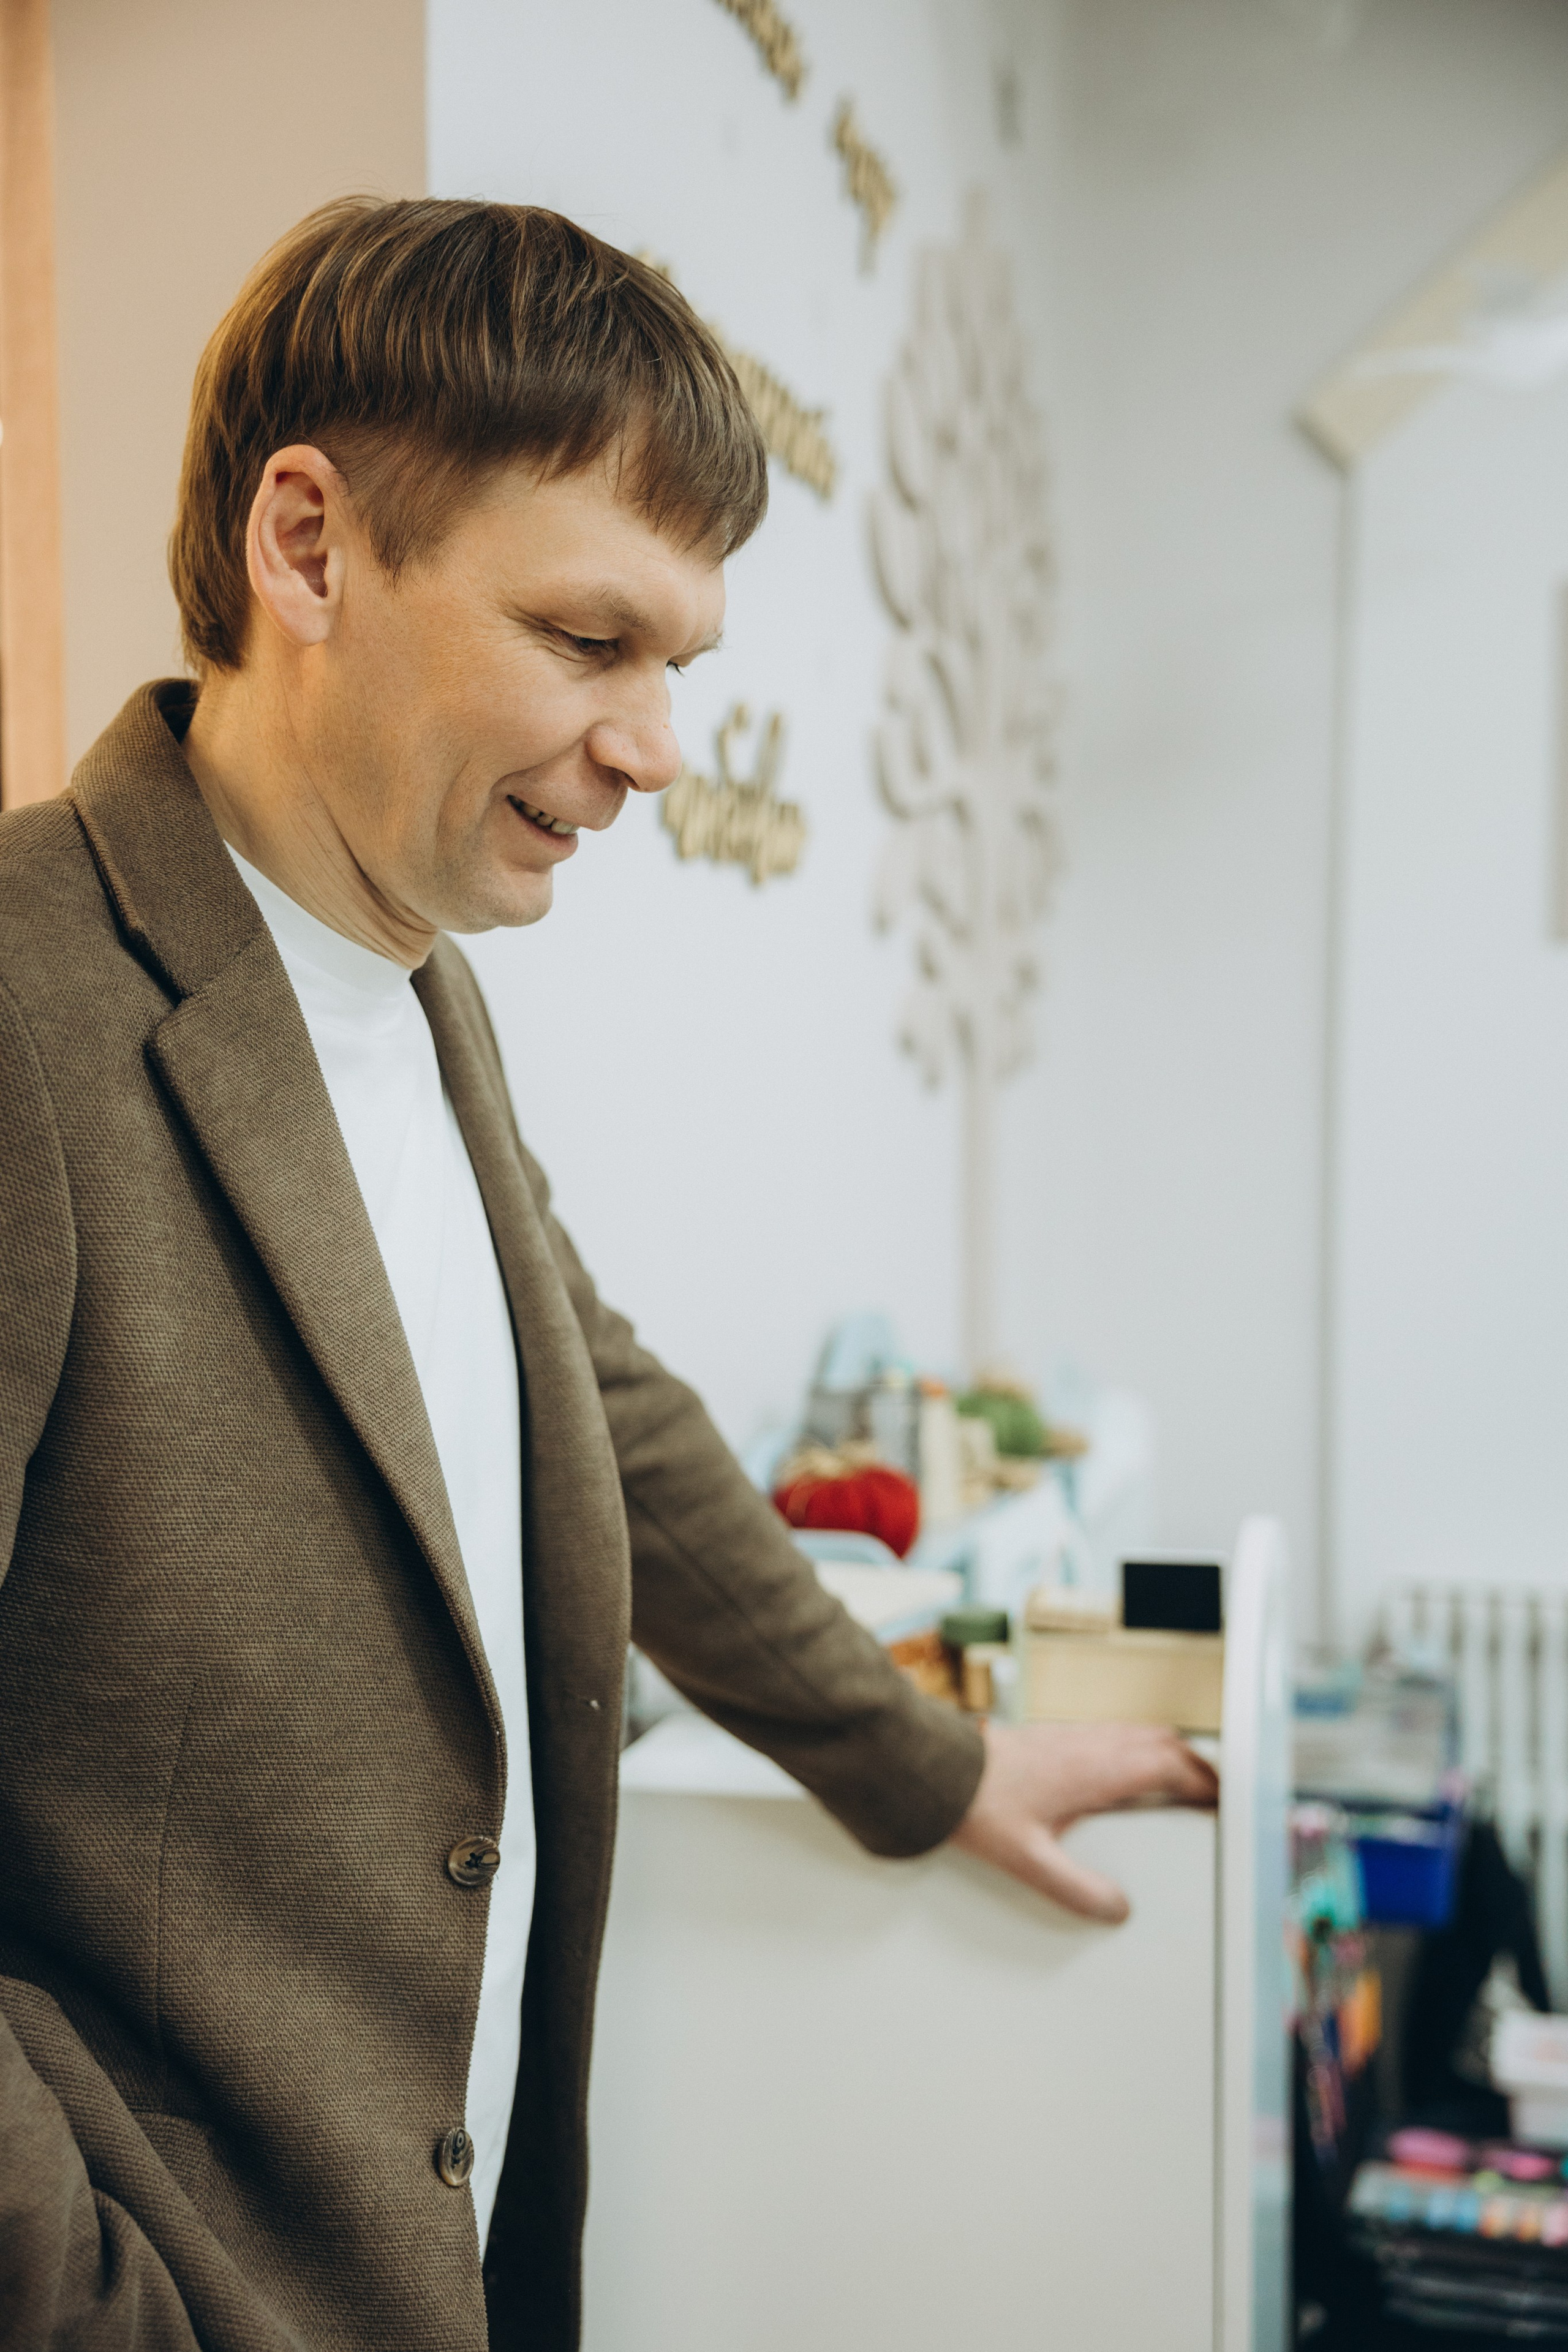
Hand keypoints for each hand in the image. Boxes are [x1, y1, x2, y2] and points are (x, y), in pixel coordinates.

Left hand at [949, 1718, 1217, 1923]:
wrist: (937, 1769)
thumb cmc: (978, 1807)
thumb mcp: (1028, 1861)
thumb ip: (1076, 1889)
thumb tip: (1119, 1910)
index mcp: (1096, 1770)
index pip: (1169, 1766)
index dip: (1205, 1782)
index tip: (1226, 1801)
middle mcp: (1091, 1745)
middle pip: (1164, 1742)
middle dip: (1197, 1765)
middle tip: (1217, 1793)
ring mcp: (1074, 1735)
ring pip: (1139, 1733)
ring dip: (1170, 1753)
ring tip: (1185, 1780)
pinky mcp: (1056, 1735)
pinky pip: (1115, 1734)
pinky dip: (1141, 1749)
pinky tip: (1131, 1772)